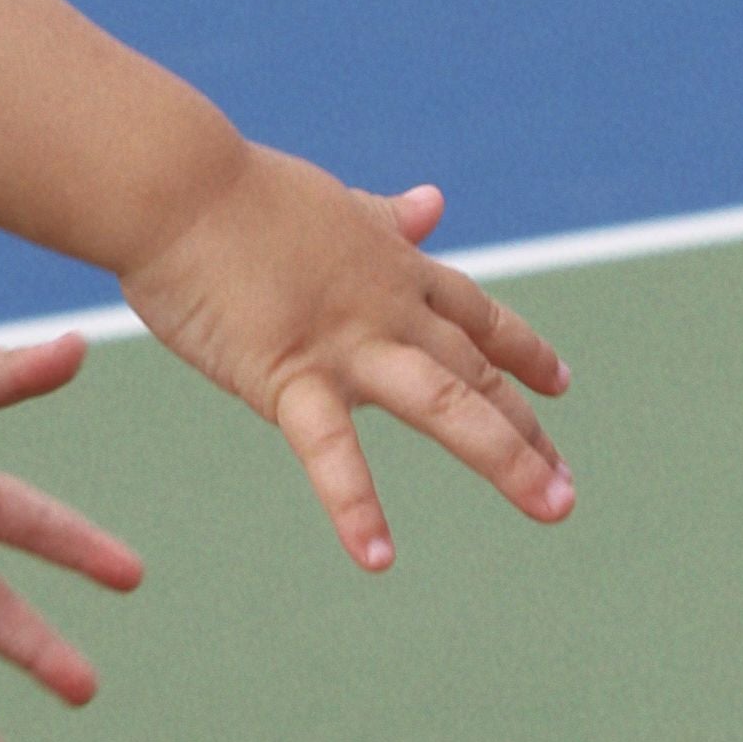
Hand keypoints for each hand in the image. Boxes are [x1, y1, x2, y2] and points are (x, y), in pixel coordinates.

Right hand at [118, 151, 570, 572]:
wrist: (176, 183)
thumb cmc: (233, 193)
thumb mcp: (331, 203)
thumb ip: (383, 216)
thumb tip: (433, 203)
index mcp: (391, 266)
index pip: (476, 314)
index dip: (523, 350)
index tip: (561, 383)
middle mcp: (387, 306)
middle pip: (476, 373)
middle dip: (528, 431)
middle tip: (566, 490)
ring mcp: (345, 341)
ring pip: (445, 402)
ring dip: (506, 457)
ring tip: (555, 508)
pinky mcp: (286, 374)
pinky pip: (329, 450)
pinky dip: (355, 505)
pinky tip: (379, 558)